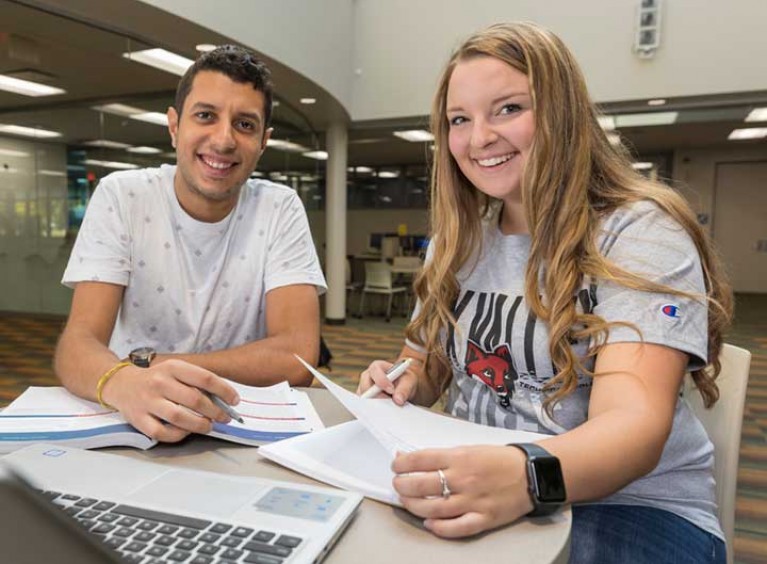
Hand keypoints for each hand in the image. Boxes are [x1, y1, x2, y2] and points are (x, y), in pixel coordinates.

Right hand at [101, 359, 240, 442]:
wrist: (121, 384)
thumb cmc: (157, 379)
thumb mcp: (176, 370)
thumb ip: (197, 381)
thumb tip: (225, 399)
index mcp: (173, 367)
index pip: (205, 378)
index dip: (224, 391)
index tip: (235, 400)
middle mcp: (159, 383)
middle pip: (195, 400)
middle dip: (215, 411)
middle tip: (224, 418)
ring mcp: (147, 402)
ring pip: (179, 417)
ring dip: (200, 425)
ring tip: (209, 426)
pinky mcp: (138, 419)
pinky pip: (162, 433)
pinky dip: (178, 435)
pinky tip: (186, 432)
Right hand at [357, 359, 418, 404]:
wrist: (404, 388)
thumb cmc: (405, 381)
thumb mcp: (409, 381)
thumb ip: (404, 389)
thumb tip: (398, 400)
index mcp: (377, 366)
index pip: (375, 371)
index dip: (382, 380)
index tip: (391, 390)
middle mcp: (368, 376)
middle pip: (365, 386)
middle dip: (376, 396)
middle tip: (388, 404)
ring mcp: (365, 389)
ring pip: (364, 398)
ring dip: (375, 404)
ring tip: (389, 408)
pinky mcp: (365, 400)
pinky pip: (365, 406)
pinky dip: (374, 410)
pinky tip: (384, 413)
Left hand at [392, 445, 533, 537]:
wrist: (531, 473)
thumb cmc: (498, 459)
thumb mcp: (468, 449)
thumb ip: (441, 456)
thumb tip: (411, 457)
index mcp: (459, 457)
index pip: (420, 459)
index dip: (401, 463)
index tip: (395, 465)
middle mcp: (463, 479)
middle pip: (421, 485)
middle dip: (402, 485)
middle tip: (397, 484)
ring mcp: (472, 501)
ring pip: (432, 509)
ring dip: (413, 506)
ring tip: (407, 501)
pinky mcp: (483, 518)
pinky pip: (455, 528)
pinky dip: (439, 528)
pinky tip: (429, 523)